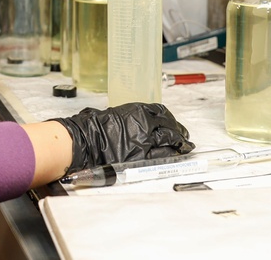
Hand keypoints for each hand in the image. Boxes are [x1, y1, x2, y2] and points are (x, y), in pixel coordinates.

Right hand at [52, 103, 193, 172]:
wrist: (85, 141)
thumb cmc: (94, 126)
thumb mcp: (116, 113)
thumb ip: (131, 116)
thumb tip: (141, 119)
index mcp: (137, 112)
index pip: (162, 113)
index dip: (171, 119)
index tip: (174, 123)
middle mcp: (144, 125)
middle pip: (169, 127)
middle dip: (179, 132)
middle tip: (184, 137)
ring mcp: (144, 142)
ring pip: (170, 141)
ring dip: (180, 144)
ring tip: (185, 147)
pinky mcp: (141, 158)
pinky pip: (161, 157)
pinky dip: (170, 156)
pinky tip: (175, 156)